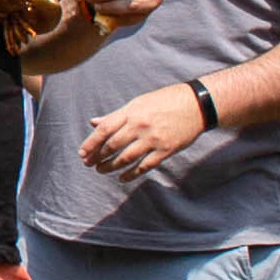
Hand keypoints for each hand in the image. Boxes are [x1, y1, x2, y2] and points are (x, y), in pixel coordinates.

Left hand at [79, 77, 214, 178]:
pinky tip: (122, 178)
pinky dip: (131, 174)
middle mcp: (140, 125)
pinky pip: (144, 166)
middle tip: (89, 164)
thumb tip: (94, 122)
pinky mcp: (165, 150)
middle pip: (112, 145)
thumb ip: (116, 115)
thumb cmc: (165, 101)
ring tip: (101, 170)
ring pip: (126, 158)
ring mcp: (153, 139)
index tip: (82, 153)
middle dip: (98, 157)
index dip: (91, 143)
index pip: (104, 129)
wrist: (197, 105)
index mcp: (131, 111)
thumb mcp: (139, 102)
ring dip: (110, 167)